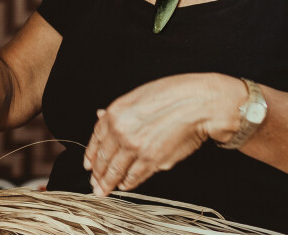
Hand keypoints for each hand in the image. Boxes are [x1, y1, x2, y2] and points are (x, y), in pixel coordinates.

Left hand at [84, 73, 244, 196]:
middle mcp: (121, 131)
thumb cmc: (173, 95)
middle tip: (93, 183)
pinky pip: (134, 176)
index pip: (96, 139)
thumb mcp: (138, 97)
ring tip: (103, 191)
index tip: (88, 164)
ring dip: (108, 183)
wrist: (198, 105)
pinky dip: (128, 183)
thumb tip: (100, 115)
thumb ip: (118, 111)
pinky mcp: (151, 161)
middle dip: (97, 174)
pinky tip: (124, 186)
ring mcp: (135, 148)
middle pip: (103, 158)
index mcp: (115, 113)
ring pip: (115, 170)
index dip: (90, 155)